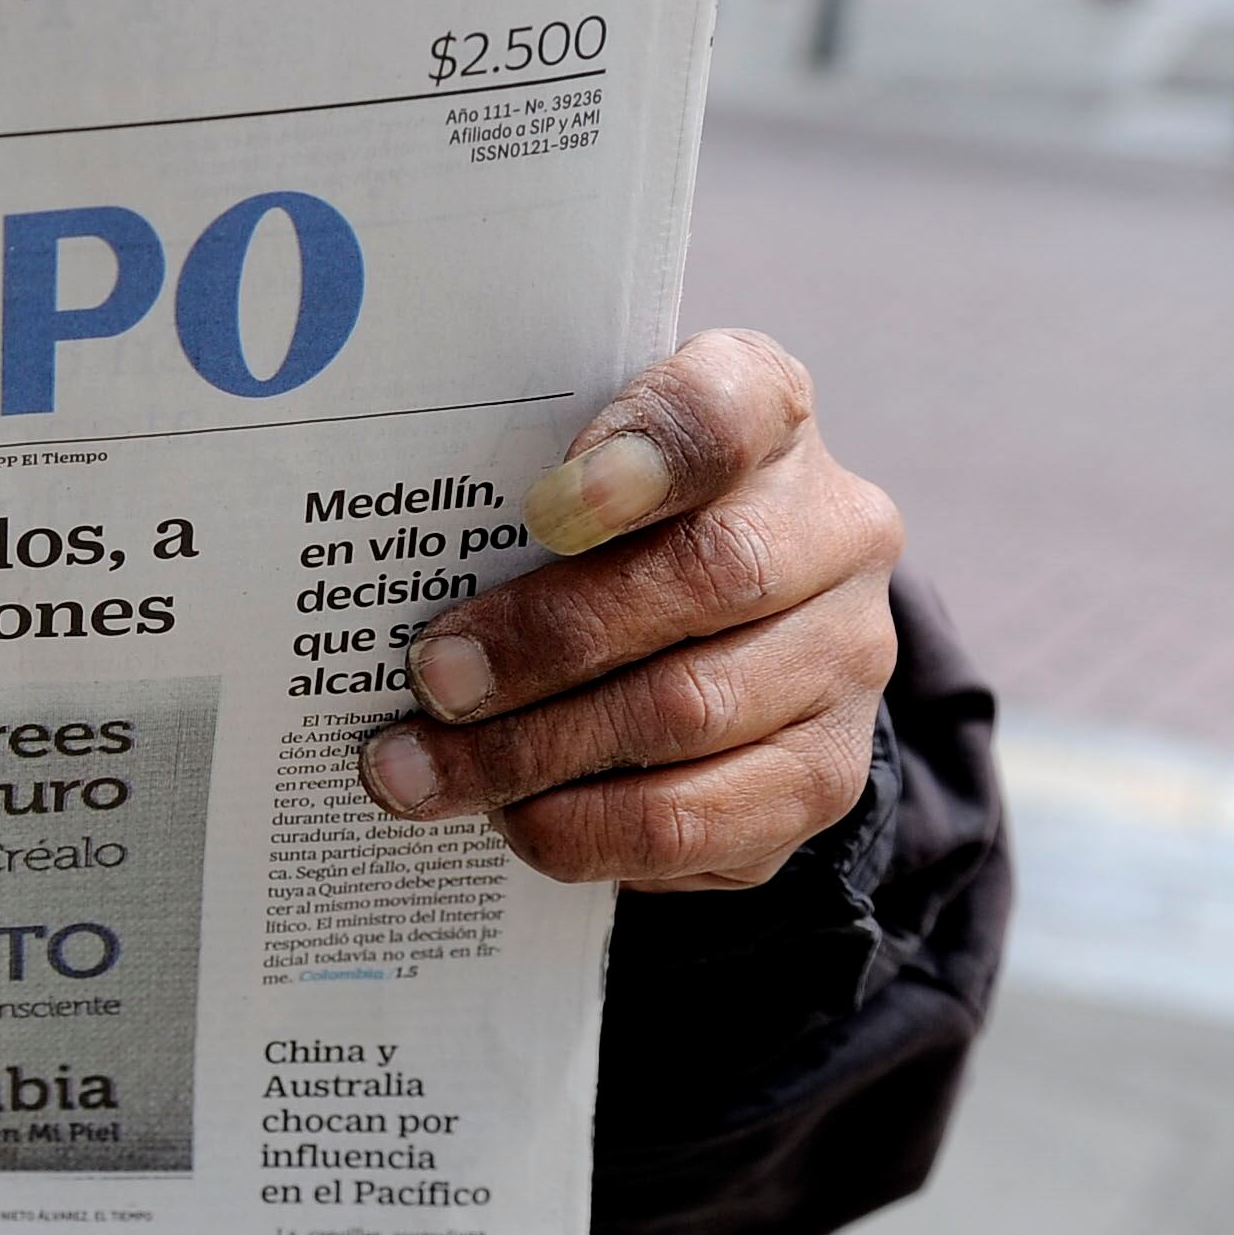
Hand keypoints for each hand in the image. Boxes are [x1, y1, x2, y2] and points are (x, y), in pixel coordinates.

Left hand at [358, 331, 900, 891]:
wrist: (723, 649)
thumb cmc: (611, 541)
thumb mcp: (573, 480)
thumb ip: (514, 492)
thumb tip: (387, 585)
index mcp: (767, 416)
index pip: (729, 406)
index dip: (645, 451)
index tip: (545, 506)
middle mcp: (834, 529)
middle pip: (708, 576)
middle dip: (545, 639)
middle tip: (432, 678)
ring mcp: (846, 655)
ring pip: (689, 710)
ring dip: (534, 750)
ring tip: (423, 772)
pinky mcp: (822, 775)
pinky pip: (698, 818)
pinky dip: (587, 828)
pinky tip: (512, 820)